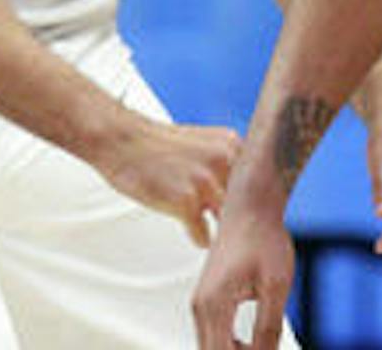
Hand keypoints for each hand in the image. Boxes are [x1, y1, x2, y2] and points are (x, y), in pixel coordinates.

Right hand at [92, 118, 241, 247]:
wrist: (122, 140)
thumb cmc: (158, 145)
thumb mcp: (204, 143)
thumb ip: (226, 162)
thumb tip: (245, 192)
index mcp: (232, 145)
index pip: (259, 181)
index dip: (256, 201)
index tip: (256, 215)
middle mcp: (224, 161)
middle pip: (246, 204)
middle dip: (242, 220)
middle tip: (241, 234)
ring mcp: (205, 182)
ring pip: (227, 221)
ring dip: (224, 233)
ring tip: (222, 241)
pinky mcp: (185, 202)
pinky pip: (203, 235)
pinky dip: (200, 239)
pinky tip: (198, 237)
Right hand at [191, 193, 295, 349]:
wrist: (251, 206)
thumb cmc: (262, 237)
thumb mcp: (275, 286)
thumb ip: (268, 328)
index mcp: (214, 305)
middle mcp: (201, 307)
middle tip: (266, 349)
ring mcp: (202, 303)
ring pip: (212, 347)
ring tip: (263, 348)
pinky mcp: (208, 299)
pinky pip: (215, 334)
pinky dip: (232, 344)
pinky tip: (253, 343)